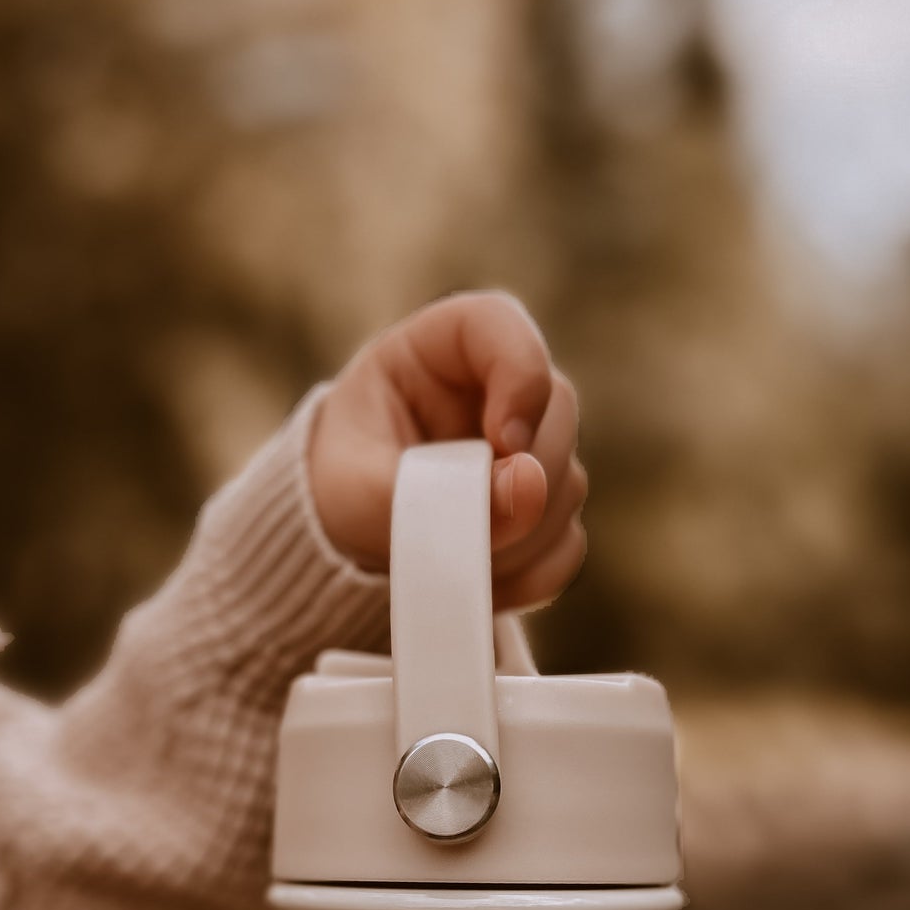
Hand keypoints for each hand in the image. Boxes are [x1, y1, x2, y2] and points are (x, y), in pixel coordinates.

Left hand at [309, 292, 586, 610]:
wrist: (344, 541)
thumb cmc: (343, 489)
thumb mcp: (364, 492)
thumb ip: (437, 492)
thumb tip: (533, 487)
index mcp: (444, 350)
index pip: (503, 327)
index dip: (520, 377)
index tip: (502, 440)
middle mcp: (501, 389)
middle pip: (557, 411)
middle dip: (517, 482)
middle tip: (458, 526)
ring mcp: (533, 449)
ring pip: (566, 487)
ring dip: (514, 541)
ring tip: (446, 560)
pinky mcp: (546, 509)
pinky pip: (566, 546)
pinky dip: (526, 578)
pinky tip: (475, 582)